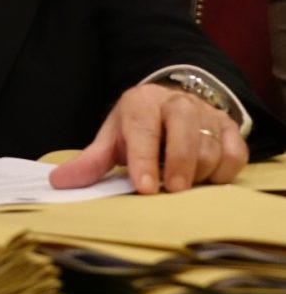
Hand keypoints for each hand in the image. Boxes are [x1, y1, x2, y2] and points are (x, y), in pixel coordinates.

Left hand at [50, 83, 245, 193]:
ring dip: (198, 173)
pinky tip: (205, 179)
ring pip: (210, 147)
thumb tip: (58, 182)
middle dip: (179, 165)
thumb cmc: (139, 128)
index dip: (144, 159)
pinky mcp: (230, 128)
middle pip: (185, 133)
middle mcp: (177, 103)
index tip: (145, 187)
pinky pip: (235, 155)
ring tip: (181, 184)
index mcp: (142, 102)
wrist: (171, 105)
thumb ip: (90, 162)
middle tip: (173, 190)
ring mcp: (207, 114)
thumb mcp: (112, 139)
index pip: (143, 129)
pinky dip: (222, 172)